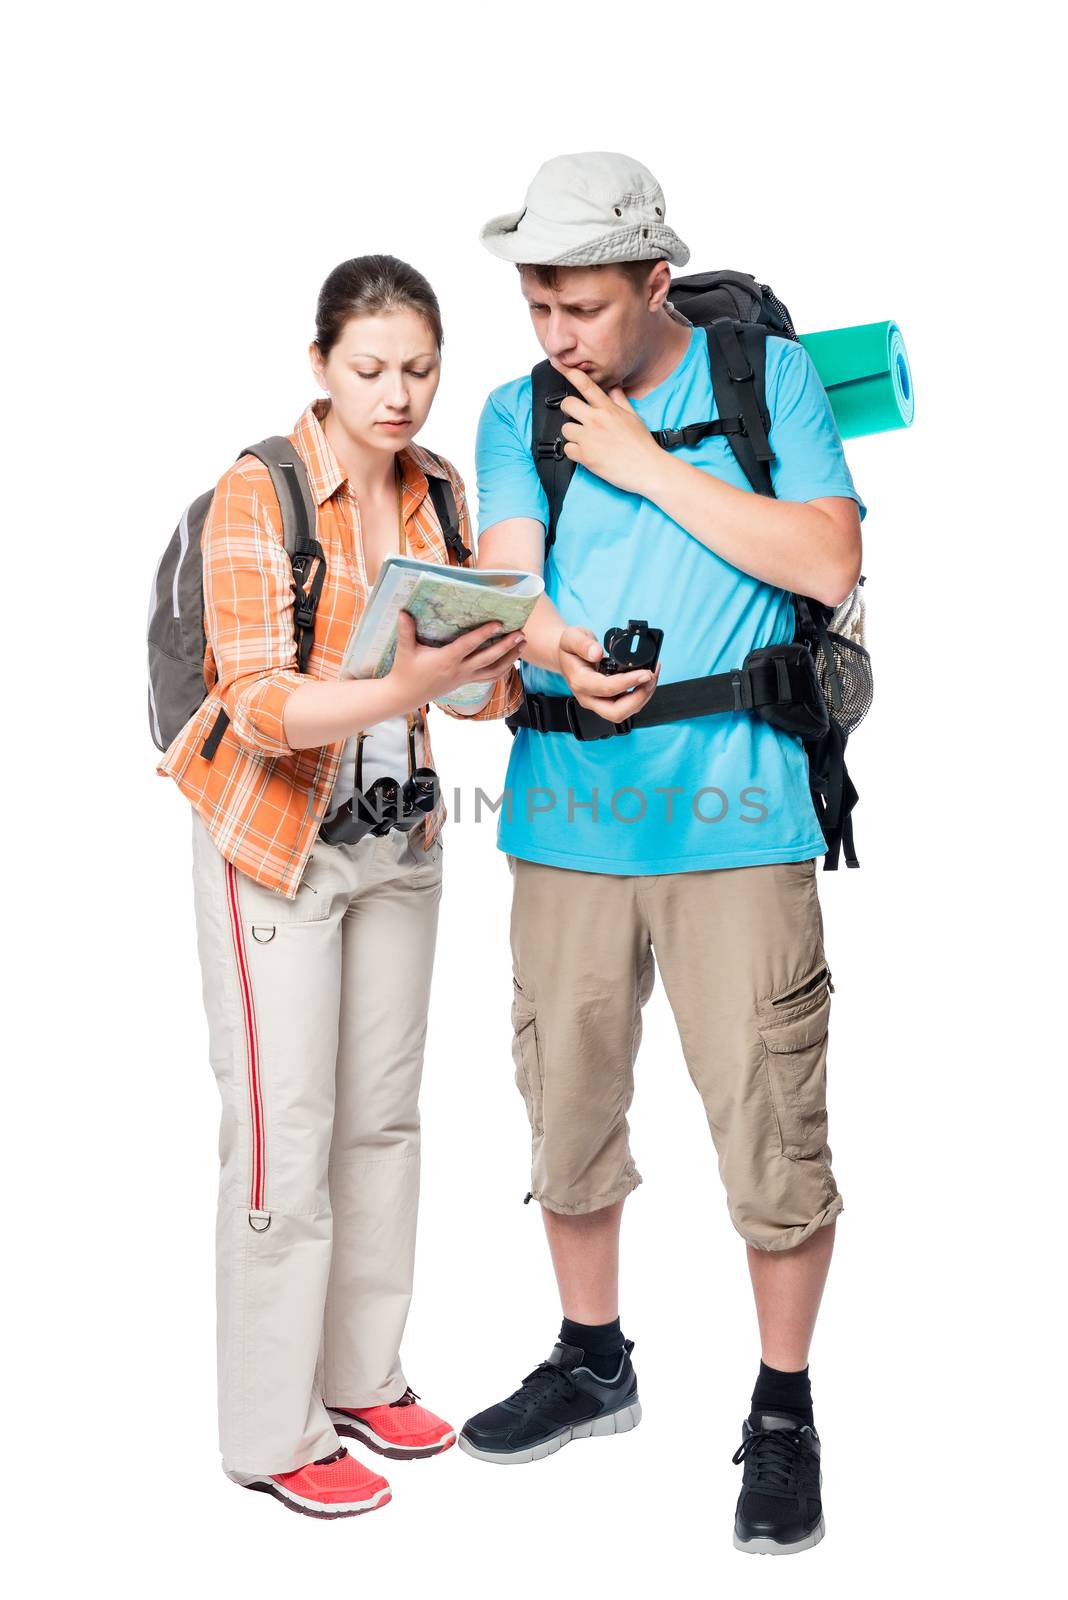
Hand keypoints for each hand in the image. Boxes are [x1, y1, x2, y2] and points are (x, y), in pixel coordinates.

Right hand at [390, 611, 522, 703]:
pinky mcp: (466, 682)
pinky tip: (512, 660)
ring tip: (523, 645)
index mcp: (446, 660)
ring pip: (493, 671)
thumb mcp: (404, 650)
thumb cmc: (405, 670)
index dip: (484, 634)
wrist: (406, 695)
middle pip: (488, 659)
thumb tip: (402, 611)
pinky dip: (503, 670)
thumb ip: (405, 631)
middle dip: (506, 646)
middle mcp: (459, 670)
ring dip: (510, 658)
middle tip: (521, 633)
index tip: (499, 623)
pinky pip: (489, 678)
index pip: (469, 645)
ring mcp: (465, 678)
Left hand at [555, 364, 662, 496]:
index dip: (569, 372)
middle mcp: (596, 421)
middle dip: (568, 409)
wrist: (647, 468)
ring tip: (585, 440)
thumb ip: (620, 400)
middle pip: (567, 404)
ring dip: (572, 434)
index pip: (586, 384)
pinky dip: (573, 452)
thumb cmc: (642, 445)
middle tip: (575, 416)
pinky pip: (567, 449)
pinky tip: (585, 453)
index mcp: (608, 409)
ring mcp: (589, 439)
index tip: (558, 364)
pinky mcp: (585, 457)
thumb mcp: (633, 416)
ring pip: (565, 429)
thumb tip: (614, 387)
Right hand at [556, 624, 660, 724]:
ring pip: (623, 712)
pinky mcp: (606, 702)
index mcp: (579, 682)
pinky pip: (625, 706)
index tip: (645, 673)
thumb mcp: (572, 636)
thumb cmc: (570, 648)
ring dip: (642, 697)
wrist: (566, 657)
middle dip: (639, 698)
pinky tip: (646, 679)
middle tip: (651, 679)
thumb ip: (583, 644)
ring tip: (652, 676)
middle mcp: (587, 697)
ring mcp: (597, 702)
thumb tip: (596, 653)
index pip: (606, 688)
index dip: (629, 682)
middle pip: (616, 712)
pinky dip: (639, 695)